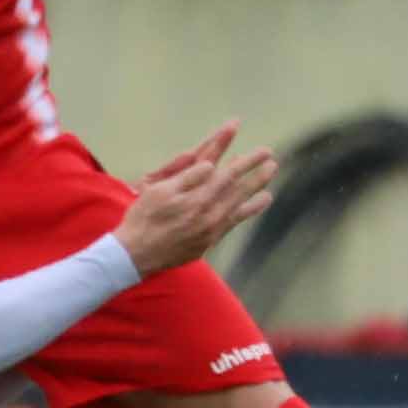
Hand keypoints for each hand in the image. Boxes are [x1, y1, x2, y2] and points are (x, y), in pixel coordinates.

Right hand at [117, 125, 279, 276]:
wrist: (135, 256)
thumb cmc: (143, 218)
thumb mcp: (159, 191)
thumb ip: (188, 177)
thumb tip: (213, 165)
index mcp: (198, 199)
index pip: (229, 175)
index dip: (247, 162)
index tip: (263, 151)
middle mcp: (209, 215)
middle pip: (238, 189)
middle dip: (256, 173)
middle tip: (272, 160)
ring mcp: (211, 230)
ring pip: (239, 206)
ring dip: (256, 191)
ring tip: (269, 181)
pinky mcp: (208, 241)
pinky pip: (233, 223)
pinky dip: (247, 211)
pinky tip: (258, 202)